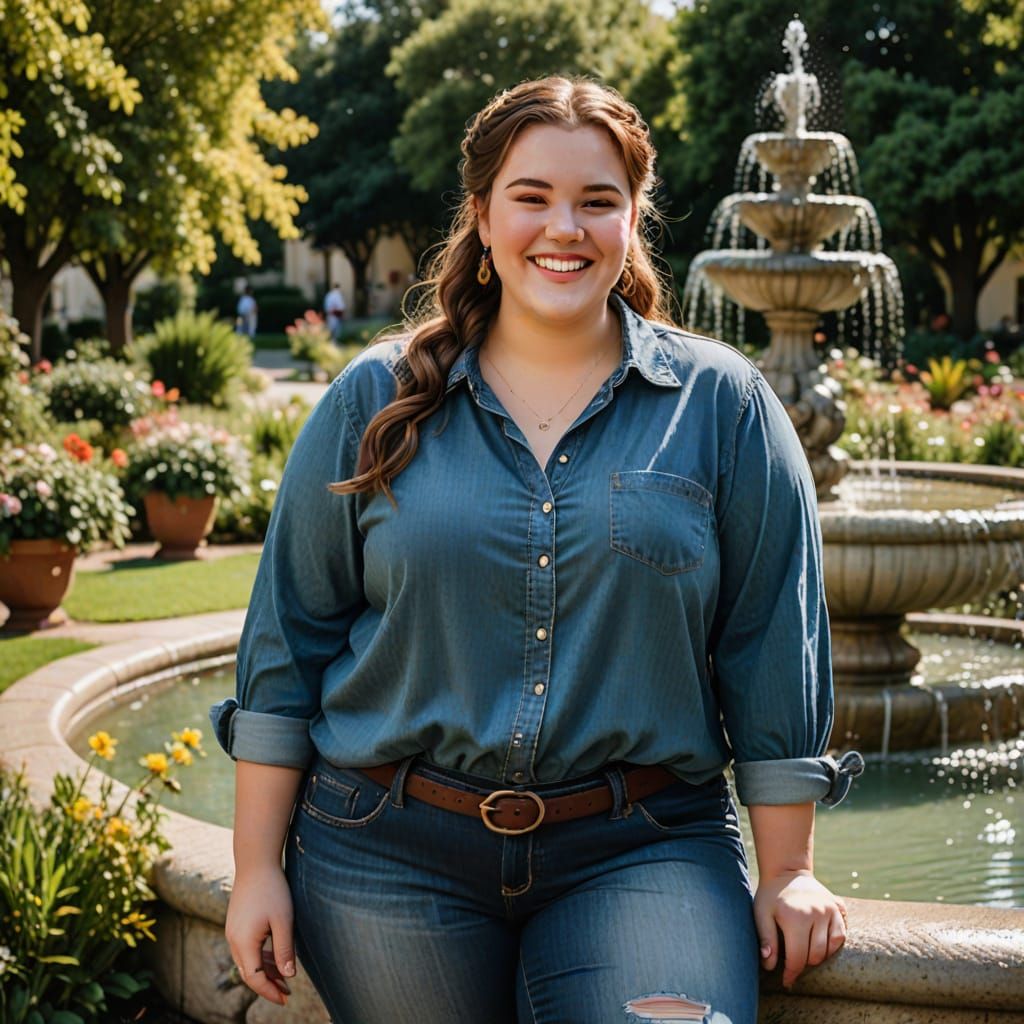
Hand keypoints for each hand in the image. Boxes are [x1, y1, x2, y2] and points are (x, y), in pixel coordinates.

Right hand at [225, 864, 295, 1005]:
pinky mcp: (236, 923)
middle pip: (248, 973)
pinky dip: (259, 957)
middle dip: (267, 985)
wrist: (255, 862)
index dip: (269, 991)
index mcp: (244, 943)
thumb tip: (289, 976)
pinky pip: (246, 949)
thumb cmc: (272, 889)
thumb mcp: (283, 920)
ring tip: (284, 978)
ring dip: (264, 971)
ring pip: (247, 961)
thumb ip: (284, 949)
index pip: (254, 978)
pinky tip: (274, 957)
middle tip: (286, 993)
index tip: (286, 998)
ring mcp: (233, 931)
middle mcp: (233, 940)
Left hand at [754, 869, 846, 988]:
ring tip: (805, 951)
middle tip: (793, 959)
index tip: (786, 981)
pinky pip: (841, 936)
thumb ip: (766, 939)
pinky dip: (832, 945)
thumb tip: (769, 965)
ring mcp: (830, 910)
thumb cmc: (771, 896)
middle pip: (816, 956)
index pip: (798, 958)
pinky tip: (819, 942)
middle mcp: (817, 914)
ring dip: (819, 955)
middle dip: (803, 963)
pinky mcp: (839, 908)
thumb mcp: (761, 914)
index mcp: (796, 917)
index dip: (791, 974)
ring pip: (831, 949)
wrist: (786, 871)